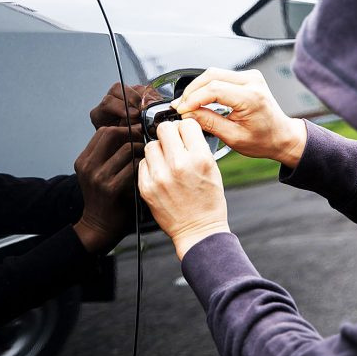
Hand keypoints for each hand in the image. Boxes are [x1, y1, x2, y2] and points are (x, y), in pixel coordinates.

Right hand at [73, 126, 142, 253]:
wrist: (100, 226)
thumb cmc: (106, 198)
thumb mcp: (98, 173)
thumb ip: (109, 154)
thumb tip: (131, 132)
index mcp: (84, 160)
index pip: (104, 131)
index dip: (123, 128)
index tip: (136, 133)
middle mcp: (88, 166)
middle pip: (112, 133)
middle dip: (132, 134)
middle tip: (144, 140)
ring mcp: (98, 177)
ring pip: (126, 148)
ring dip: (142, 149)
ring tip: (148, 156)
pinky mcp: (111, 188)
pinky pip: (133, 166)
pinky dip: (143, 164)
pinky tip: (147, 170)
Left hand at [138, 119, 229, 259]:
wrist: (198, 231)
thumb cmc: (208, 202)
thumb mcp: (213, 170)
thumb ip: (198, 148)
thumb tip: (183, 130)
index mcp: (200, 158)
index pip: (186, 124)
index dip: (185, 128)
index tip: (185, 133)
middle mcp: (179, 165)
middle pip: (164, 129)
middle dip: (169, 134)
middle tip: (172, 144)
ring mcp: (160, 176)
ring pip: (151, 145)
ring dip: (158, 150)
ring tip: (166, 161)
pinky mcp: (147, 187)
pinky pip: (143, 164)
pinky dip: (151, 166)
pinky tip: (160, 174)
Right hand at [172, 68, 306, 167]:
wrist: (282, 136)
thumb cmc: (264, 140)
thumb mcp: (233, 137)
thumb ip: (209, 123)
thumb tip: (188, 113)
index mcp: (252, 97)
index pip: (214, 89)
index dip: (193, 99)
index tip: (181, 110)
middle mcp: (252, 81)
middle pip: (211, 76)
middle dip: (191, 91)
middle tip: (180, 106)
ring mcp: (250, 76)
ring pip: (214, 73)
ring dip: (197, 87)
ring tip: (187, 104)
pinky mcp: (247, 77)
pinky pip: (221, 76)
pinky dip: (206, 86)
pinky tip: (199, 98)